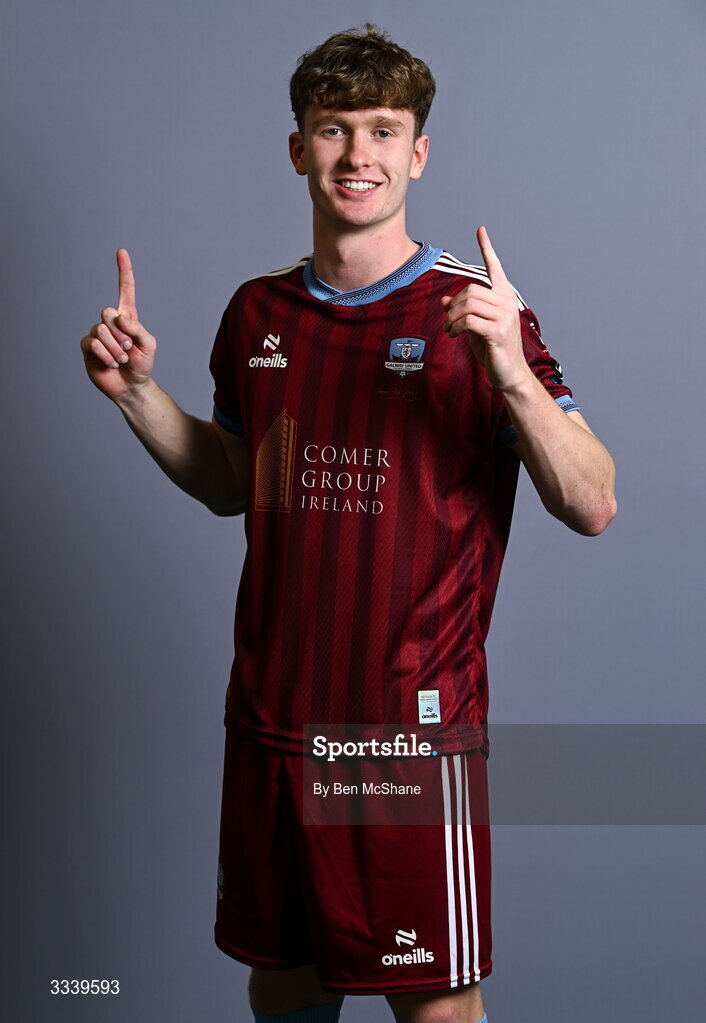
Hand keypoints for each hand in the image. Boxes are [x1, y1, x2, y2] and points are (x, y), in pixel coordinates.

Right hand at [80, 248, 156, 402]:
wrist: (131, 387)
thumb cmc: (142, 365)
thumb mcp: (149, 345)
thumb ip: (138, 329)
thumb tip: (120, 317)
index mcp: (127, 317)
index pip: (125, 290)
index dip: (124, 271)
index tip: (122, 251)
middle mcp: (110, 322)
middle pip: (108, 313)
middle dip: (121, 334)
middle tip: (128, 349)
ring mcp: (97, 333)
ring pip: (101, 330)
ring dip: (115, 349)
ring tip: (121, 359)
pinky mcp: (88, 346)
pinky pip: (93, 343)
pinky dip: (106, 355)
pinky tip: (111, 363)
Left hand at [441, 226, 530, 392]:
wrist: (508, 372)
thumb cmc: (492, 348)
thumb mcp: (473, 326)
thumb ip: (461, 311)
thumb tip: (443, 300)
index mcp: (504, 297)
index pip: (495, 269)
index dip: (487, 249)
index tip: (480, 230)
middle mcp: (507, 303)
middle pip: (470, 290)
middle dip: (453, 306)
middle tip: (447, 323)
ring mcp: (505, 316)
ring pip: (468, 304)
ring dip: (452, 318)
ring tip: (449, 330)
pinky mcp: (498, 331)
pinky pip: (469, 321)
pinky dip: (456, 327)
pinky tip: (454, 334)